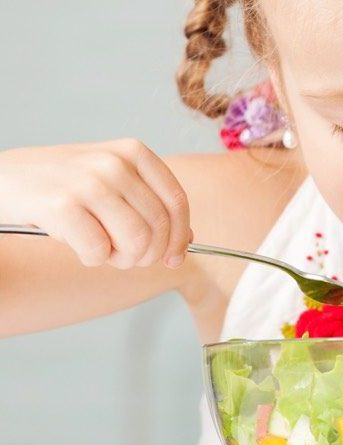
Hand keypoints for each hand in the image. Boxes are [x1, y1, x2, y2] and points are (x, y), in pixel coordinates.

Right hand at [0, 139, 191, 268]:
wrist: (1, 179)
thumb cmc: (59, 185)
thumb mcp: (111, 181)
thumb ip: (149, 203)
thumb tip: (187, 238)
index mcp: (134, 152)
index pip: (176, 202)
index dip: (179, 238)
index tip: (173, 258)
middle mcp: (115, 163)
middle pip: (158, 227)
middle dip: (147, 254)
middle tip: (125, 257)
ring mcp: (89, 182)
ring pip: (136, 242)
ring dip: (121, 259)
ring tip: (102, 250)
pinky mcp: (62, 205)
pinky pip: (98, 252)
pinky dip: (91, 259)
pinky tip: (77, 246)